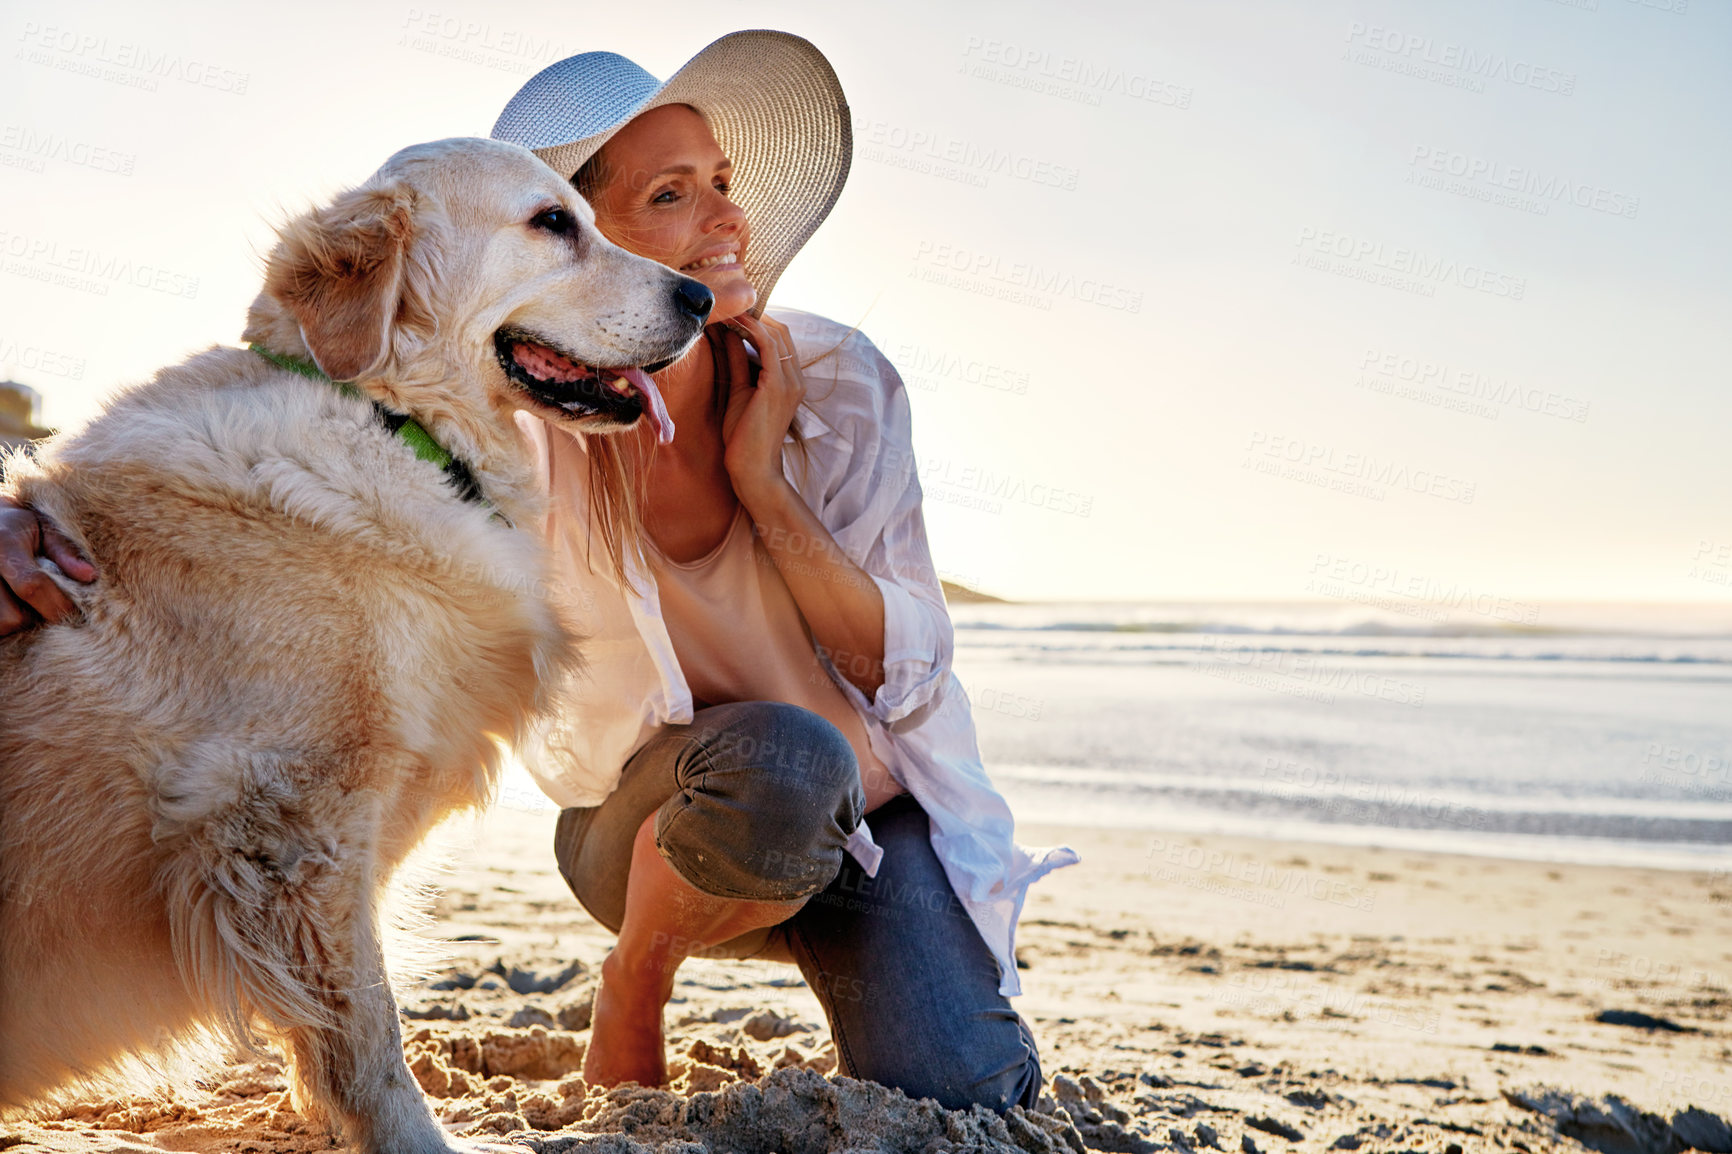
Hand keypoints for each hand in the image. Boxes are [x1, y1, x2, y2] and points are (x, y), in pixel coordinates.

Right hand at [0, 495, 95, 634]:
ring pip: (1, 627)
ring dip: (17, 622)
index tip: (73, 607)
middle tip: (43, 602)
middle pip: (12, 617)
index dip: (58, 603)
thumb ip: (65, 551)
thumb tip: (90, 576)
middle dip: (35, 617)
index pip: (32, 586)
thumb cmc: (20, 527)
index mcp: (3, 544)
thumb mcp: (44, 527)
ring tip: (24, 603)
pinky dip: (6, 623)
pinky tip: (13, 605)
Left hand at [717, 313, 804, 507]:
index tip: (732, 308)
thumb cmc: (742, 437)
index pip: (779, 339)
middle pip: (780, 331)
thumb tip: (728, 333)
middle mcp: (796, 379)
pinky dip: (751, 329)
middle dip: (755, 313)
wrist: (751, 469)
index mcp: (790, 381)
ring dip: (750, 317)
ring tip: (726, 305)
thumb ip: (737, 361)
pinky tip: (733, 320)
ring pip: (776, 334)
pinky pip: (768, 346)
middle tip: (727, 302)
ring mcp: (790, 382)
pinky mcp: (778, 386)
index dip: (758, 320)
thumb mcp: (738, 389)